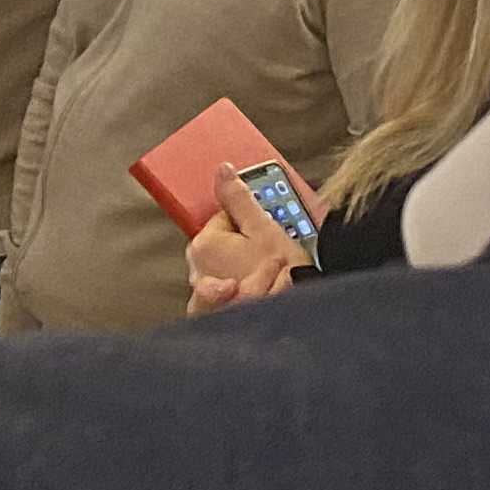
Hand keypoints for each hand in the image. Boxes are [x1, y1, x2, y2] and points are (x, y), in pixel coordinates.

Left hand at [183, 168, 307, 315]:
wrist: (293, 319)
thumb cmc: (279, 277)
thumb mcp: (264, 228)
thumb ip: (240, 199)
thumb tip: (222, 170)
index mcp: (204, 244)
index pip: (224, 217)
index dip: (252, 219)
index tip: (271, 225)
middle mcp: (197, 268)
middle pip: (223, 243)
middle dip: (247, 242)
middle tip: (276, 251)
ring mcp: (203, 294)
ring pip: (224, 269)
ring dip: (244, 268)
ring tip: (273, 275)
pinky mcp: (214, 315)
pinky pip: (222, 297)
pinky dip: (236, 293)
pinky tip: (254, 292)